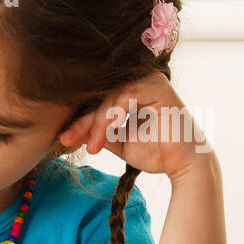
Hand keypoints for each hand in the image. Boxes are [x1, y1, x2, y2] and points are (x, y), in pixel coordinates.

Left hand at [57, 71, 211, 180]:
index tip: (61, 139)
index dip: (78, 119)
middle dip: (82, 121)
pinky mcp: (157, 86)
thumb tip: (64, 131)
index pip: (96, 101)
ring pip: (109, 97)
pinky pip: (126, 97)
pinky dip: (112, 117)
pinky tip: (104, 137)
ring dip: (96, 123)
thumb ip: (94, 131)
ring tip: (92, 147)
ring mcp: (149, 79)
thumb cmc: (154, 151)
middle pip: (99, 96)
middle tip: (65, 140)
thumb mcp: (115, 141)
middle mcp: (139, 79)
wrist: (182, 164)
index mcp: (129, 88)